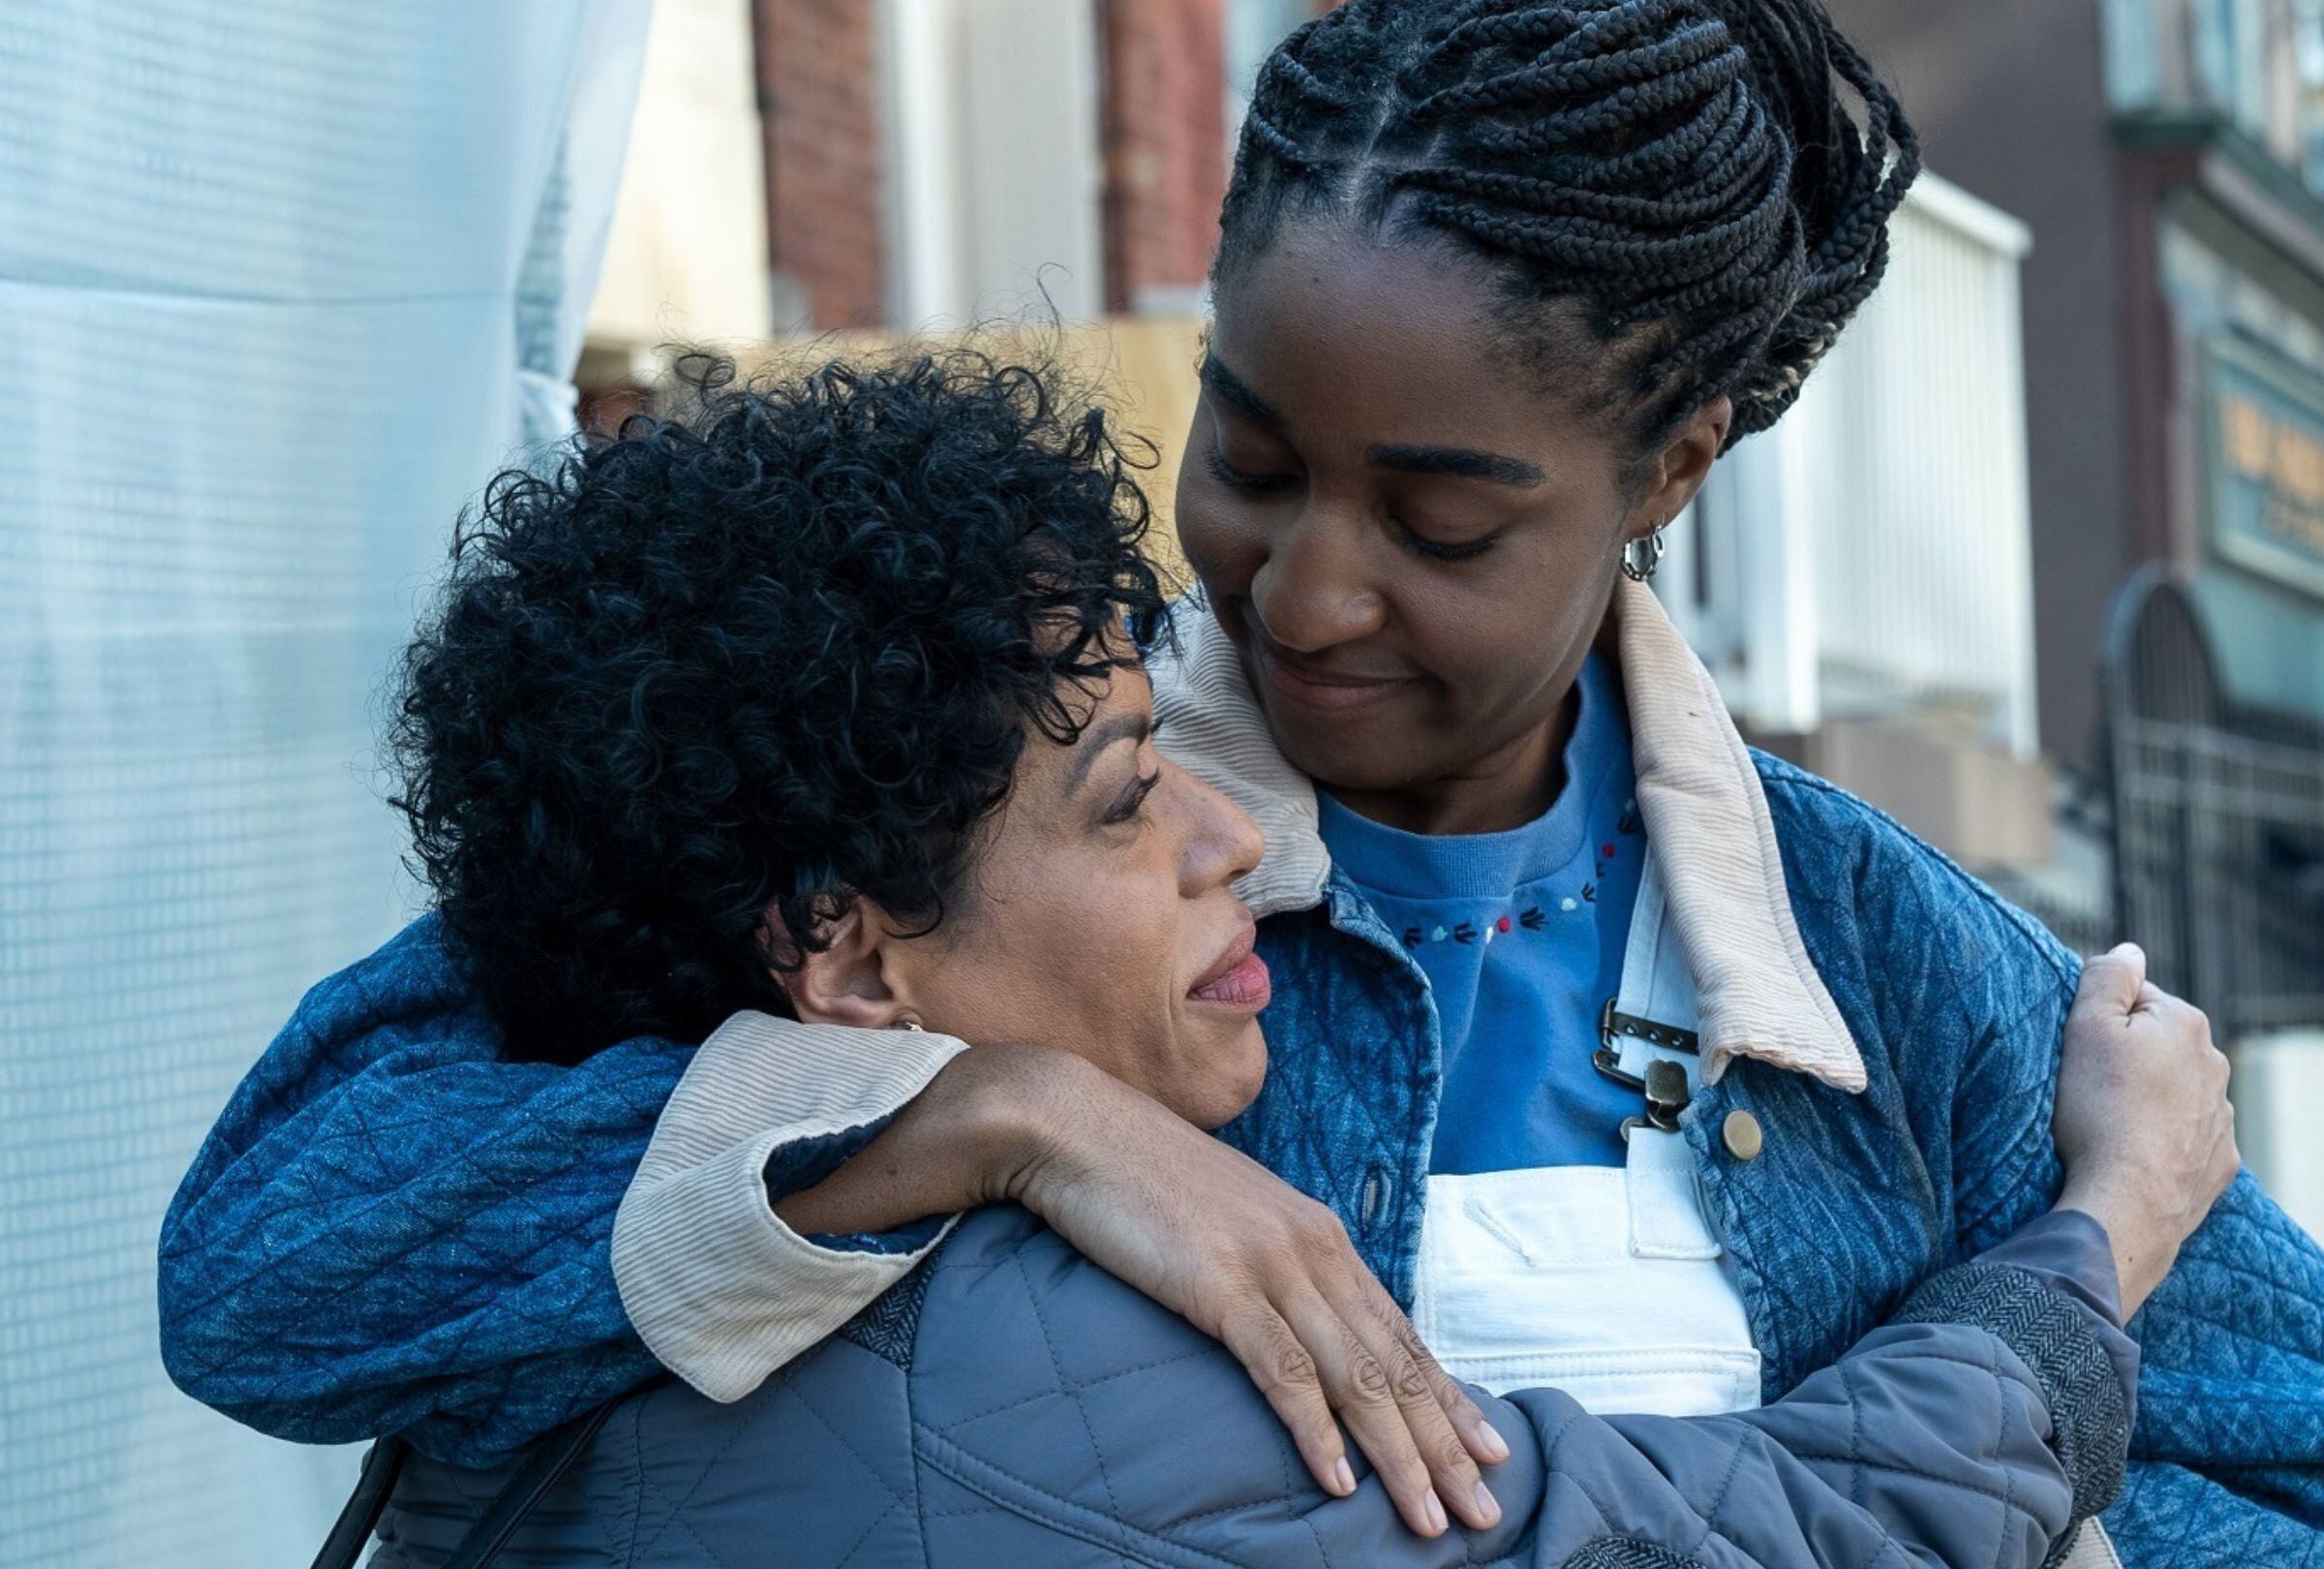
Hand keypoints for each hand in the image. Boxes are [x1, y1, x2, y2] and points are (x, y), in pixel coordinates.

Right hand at [999, 1050, 1505, 1537]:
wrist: (1076, 1126)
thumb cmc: (1144, 1180)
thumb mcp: (1232, 1222)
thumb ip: (1276, 1269)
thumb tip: (1300, 1327)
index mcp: (1319, 1235)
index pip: (1400, 1332)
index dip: (1449, 1397)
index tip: (1490, 1449)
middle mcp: (1311, 1249)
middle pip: (1393, 1364)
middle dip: (1446, 1444)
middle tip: (1487, 1509)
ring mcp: (1269, 1265)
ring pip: (1354, 1376)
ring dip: (1399, 1456)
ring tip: (1431, 1518)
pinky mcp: (1219, 1284)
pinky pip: (1281, 1370)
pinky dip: (1316, 1430)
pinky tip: (1338, 1481)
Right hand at [2052, 944, 2238, 1315]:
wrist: (2129, 1201)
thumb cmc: (2101, 1112)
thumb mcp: (2086, 1029)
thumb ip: (2107, 978)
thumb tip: (2130, 950)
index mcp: (2185, 1024)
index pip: (2136, 999)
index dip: (2100, 1021)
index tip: (2079, 1051)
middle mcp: (2215, 1065)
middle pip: (2158, 1045)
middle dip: (2127, 1059)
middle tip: (2088, 1087)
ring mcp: (2222, 1117)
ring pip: (2175, 1091)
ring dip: (2147, 1098)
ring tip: (2108, 1124)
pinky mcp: (2220, 1161)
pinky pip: (2187, 1136)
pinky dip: (2163, 1139)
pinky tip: (2135, 1152)